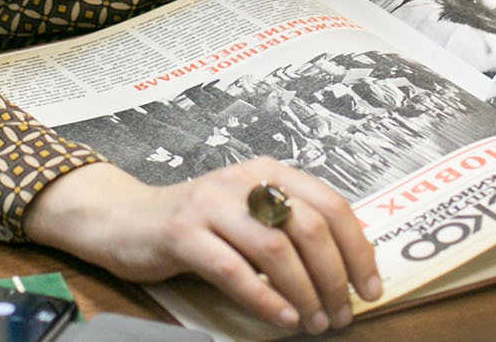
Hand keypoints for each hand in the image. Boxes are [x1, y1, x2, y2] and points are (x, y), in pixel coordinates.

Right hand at [23, 157, 381, 332]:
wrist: (126, 218)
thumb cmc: (198, 224)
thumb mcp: (248, 212)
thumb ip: (288, 225)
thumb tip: (345, 264)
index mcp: (269, 171)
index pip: (330, 205)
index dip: (357, 249)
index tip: (369, 288)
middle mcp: (246, 180)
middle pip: (308, 227)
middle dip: (334, 277)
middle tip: (341, 314)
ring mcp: (213, 203)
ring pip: (275, 250)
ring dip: (304, 293)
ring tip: (314, 323)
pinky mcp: (184, 232)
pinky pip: (234, 270)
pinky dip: (264, 299)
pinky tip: (282, 319)